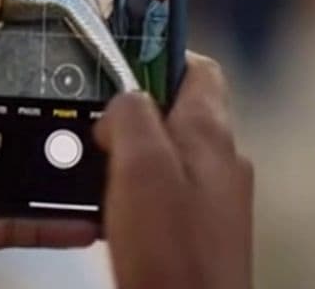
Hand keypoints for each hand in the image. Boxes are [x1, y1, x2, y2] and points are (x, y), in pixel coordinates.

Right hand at [95, 54, 253, 288]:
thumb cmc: (172, 258)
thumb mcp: (140, 167)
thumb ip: (131, 116)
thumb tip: (124, 100)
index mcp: (210, 134)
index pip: (196, 67)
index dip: (157, 55)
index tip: (120, 57)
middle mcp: (220, 162)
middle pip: (174, 111)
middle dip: (131, 112)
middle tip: (94, 124)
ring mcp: (212, 199)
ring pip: (165, 153)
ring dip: (128, 155)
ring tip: (96, 169)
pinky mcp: (198, 232)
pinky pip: (163, 192)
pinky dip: (133, 192)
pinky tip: (110, 210)